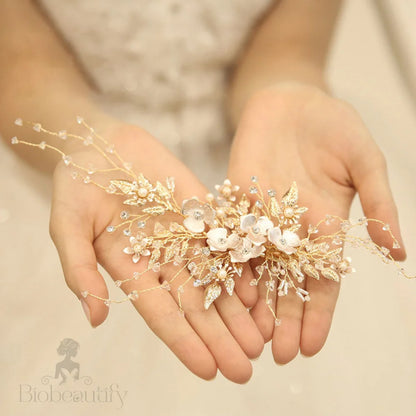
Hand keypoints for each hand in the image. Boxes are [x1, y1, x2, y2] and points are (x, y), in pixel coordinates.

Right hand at [49, 120, 262, 382]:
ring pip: (218, 279)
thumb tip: (94, 319)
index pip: (163, 314)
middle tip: (245, 368)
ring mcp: (186, 236)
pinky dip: (243, 264)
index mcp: (132, 270)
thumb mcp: (67, 227)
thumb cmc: (76, 187)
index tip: (208, 371)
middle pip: (197, 305)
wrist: (100, 145)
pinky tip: (261, 289)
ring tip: (261, 340)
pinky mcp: (202, 211)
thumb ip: (80, 270)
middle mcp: (164, 260)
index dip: (185, 343)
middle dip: (220, 337)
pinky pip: (226, 240)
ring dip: (239, 310)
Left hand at [228, 82, 405, 363]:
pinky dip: (225, 266)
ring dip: (252, 304)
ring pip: (254, 270)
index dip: (317, 315)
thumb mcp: (365, 162)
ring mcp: (259, 219)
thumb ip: (377, 203)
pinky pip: (227, 238)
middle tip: (276, 357)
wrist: (292, 101)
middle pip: (285, 285)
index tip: (310, 347)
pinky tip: (220, 292)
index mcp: (324, 228)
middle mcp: (289, 231)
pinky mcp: (234, 201)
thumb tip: (398, 251)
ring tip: (247, 337)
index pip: (321, 282)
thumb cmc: (334, 127)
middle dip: (283, 320)